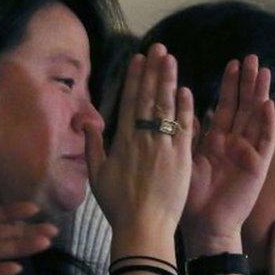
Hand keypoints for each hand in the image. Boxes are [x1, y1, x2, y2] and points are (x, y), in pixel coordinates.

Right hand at [86, 43, 193, 247]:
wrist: (144, 226)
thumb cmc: (118, 205)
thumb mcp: (97, 176)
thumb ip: (94, 146)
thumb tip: (88, 123)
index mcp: (123, 141)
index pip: (130, 101)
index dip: (135, 78)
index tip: (139, 59)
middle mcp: (144, 138)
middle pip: (150, 98)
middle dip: (154, 71)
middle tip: (159, 48)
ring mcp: (165, 146)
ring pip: (167, 107)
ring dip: (169, 81)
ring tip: (171, 59)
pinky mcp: (182, 157)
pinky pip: (184, 127)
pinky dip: (185, 108)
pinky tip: (186, 90)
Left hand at [181, 55, 274, 254]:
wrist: (204, 225)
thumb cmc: (191, 198)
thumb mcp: (186, 159)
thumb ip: (187, 134)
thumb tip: (180, 106)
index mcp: (217, 141)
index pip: (225, 107)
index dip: (229, 87)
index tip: (231, 64)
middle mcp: (235, 144)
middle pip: (243, 107)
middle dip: (247, 83)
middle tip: (250, 58)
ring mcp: (248, 154)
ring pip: (256, 118)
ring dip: (260, 95)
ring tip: (262, 71)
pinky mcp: (257, 167)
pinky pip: (264, 141)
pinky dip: (266, 123)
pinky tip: (268, 104)